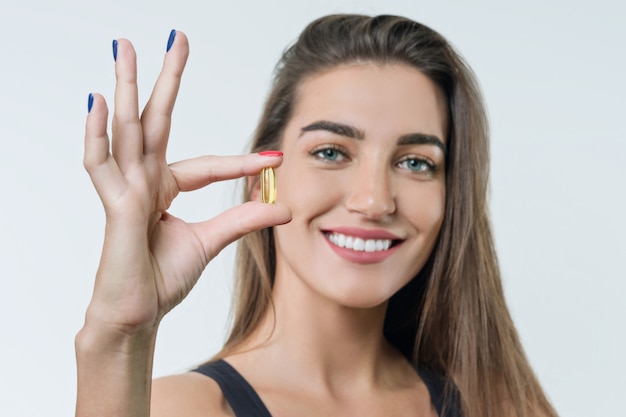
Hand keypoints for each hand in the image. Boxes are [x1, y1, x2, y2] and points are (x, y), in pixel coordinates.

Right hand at [82, 31, 290, 334]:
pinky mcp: (115, 206)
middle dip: (165, 78)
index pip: (206, 164)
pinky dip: (97, 133)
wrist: (137, 315)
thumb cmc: (161, 278)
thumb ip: (242, 220)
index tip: (275, 160)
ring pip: (127, 128)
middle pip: (156, 120)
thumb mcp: (211, 242)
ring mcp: (125, 189)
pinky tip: (98, 101)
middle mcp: (143, 180)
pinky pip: (101, 165)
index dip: (241, 163)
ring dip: (127, 86)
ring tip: (125, 46)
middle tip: (175, 38)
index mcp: (163, 187)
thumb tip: (284, 207)